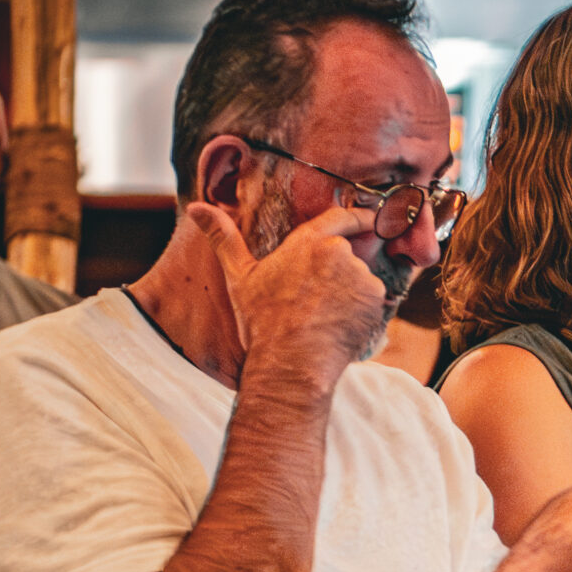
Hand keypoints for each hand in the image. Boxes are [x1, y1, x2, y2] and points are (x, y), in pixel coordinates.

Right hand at [187, 200, 384, 384]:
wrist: (291, 363)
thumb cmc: (262, 322)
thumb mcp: (239, 277)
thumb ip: (224, 238)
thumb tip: (195, 207)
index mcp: (309, 242)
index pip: (341, 217)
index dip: (357, 217)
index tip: (369, 217)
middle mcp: (340, 254)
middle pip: (348, 256)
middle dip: (337, 273)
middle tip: (315, 301)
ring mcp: (361, 278)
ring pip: (361, 280)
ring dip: (350, 293)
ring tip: (323, 316)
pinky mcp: (376, 302)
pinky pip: (373, 302)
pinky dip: (361, 311)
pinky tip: (338, 326)